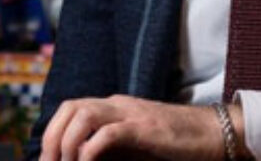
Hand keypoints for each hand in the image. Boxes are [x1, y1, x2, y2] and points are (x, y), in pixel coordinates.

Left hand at [40, 95, 240, 160]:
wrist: (215, 133)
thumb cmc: (177, 143)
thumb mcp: (137, 145)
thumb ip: (112, 150)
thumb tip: (84, 158)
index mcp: (114, 108)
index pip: (71, 108)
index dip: (52, 131)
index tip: (45, 159)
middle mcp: (118, 105)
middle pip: (71, 107)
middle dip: (52, 136)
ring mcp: (132, 114)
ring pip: (84, 113)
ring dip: (67, 141)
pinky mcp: (146, 129)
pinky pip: (109, 133)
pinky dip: (91, 148)